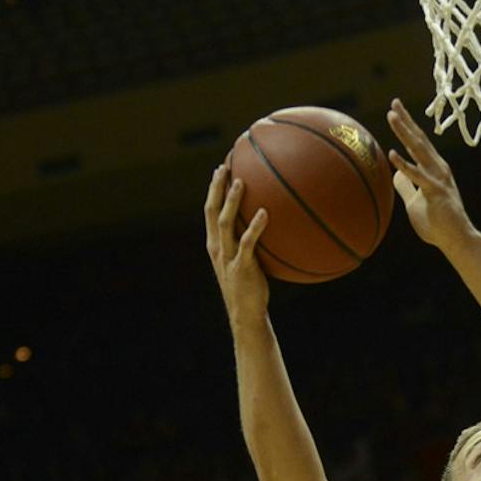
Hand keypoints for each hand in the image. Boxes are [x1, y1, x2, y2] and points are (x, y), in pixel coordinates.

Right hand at [204, 163, 269, 326]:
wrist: (246, 313)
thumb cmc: (250, 287)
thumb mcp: (246, 261)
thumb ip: (250, 242)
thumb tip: (271, 222)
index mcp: (216, 244)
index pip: (209, 211)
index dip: (213, 190)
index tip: (220, 170)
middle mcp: (218, 247)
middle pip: (212, 211)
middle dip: (216, 188)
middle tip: (225, 167)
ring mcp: (228, 257)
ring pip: (225, 223)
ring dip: (232, 201)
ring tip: (241, 182)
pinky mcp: (241, 267)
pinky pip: (247, 243)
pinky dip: (255, 227)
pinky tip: (265, 213)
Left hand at [386, 98, 473, 251]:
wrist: (455, 239)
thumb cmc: (437, 222)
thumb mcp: (415, 202)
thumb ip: (406, 185)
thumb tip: (395, 172)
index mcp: (433, 169)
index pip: (418, 143)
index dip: (407, 126)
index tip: (396, 110)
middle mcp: (438, 168)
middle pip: (419, 140)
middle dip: (406, 121)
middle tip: (394, 103)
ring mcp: (438, 178)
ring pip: (419, 150)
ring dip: (404, 133)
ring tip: (392, 117)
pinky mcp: (436, 191)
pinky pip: (418, 176)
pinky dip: (405, 164)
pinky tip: (392, 154)